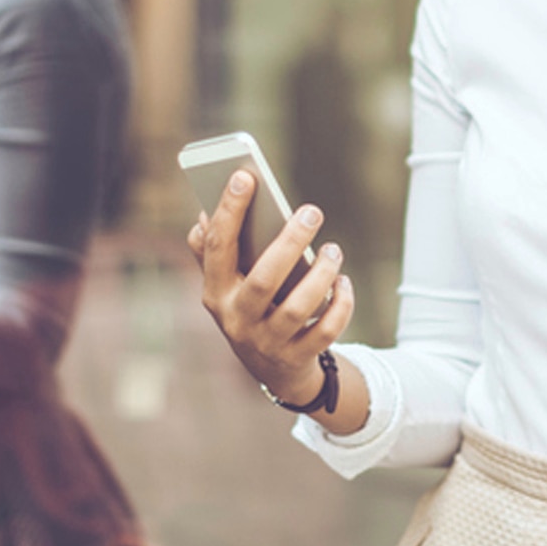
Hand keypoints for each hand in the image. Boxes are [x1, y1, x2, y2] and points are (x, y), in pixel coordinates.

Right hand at [188, 170, 354, 405]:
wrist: (274, 369)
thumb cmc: (251, 308)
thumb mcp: (226, 285)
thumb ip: (213, 252)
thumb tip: (202, 216)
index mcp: (215, 292)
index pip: (217, 247)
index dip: (228, 210)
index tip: (245, 175)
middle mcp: (237, 320)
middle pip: (263, 279)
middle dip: (289, 243)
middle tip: (313, 211)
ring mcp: (267, 342)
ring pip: (298, 308)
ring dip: (321, 275)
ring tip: (335, 251)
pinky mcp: (297, 358)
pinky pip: (325, 332)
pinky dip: (340, 305)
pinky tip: (344, 282)